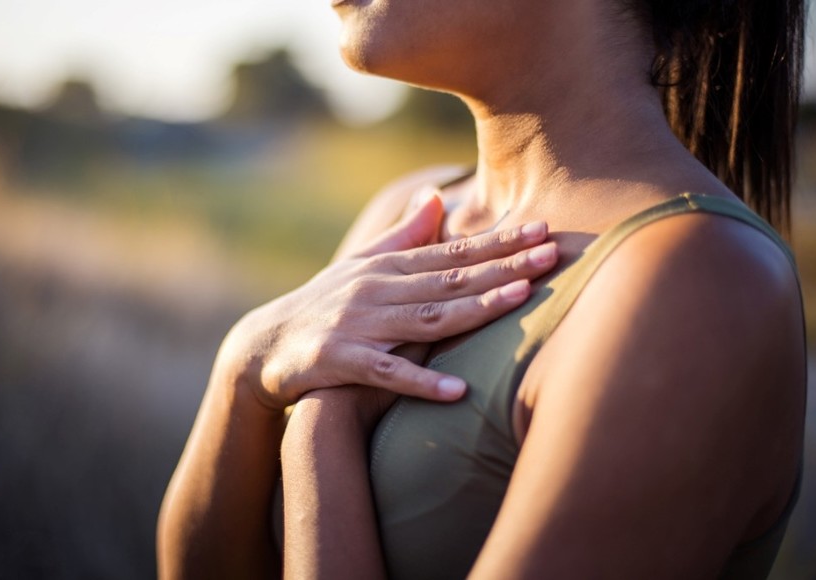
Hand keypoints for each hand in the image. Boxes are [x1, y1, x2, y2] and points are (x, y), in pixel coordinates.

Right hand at [218, 193, 558, 409]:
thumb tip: (435, 197)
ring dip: (474, 309)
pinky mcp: (338, 360)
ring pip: (426, 317)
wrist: (264, 345)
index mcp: (388, 267)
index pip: (453, 253)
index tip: (542, 230)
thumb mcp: (362, 265)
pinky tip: (458, 391)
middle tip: (552, 253)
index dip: (499, 243)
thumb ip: (403, 235)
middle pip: (450, 279)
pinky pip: (385, 373)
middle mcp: (377, 289)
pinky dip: (420, 382)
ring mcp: (358, 324)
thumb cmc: (324, 303)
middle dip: (504, 266)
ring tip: (520, 300)